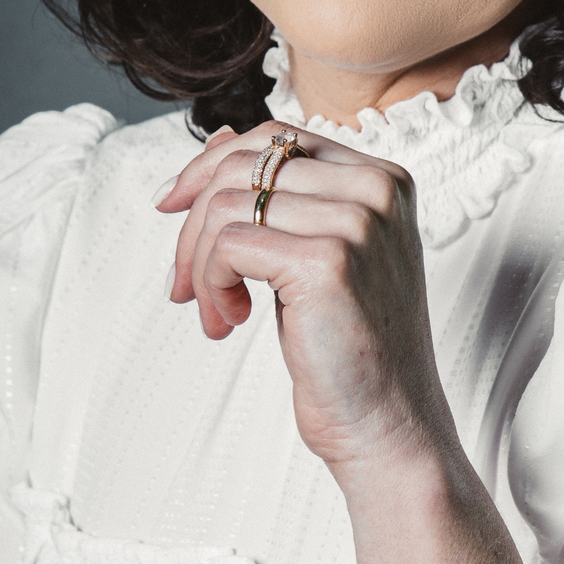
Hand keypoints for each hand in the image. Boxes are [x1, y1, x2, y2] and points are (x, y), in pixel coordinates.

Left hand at [155, 123, 455, 474]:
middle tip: (185, 283)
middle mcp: (377, 189)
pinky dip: (210, 285)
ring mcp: (357, 221)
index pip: (277, 136)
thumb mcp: (320, 255)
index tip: (174, 205)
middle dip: (193, 225)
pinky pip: (227, 246)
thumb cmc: (352, 351)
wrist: (389, 427)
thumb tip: (222, 139)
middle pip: (243, 167)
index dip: (211, 164)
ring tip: (216, 311)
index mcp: (384, 179)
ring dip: (200, 265)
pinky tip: (231, 320)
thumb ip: (285, 199)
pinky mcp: (328, 261)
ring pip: (225, 206)